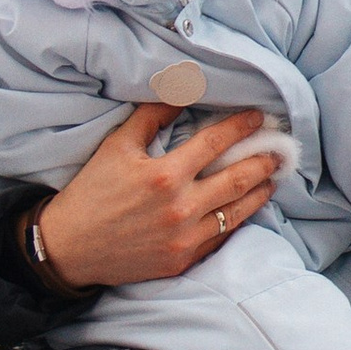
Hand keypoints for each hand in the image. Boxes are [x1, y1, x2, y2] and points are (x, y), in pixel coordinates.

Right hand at [30, 105, 278, 290]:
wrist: (69, 248)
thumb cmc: (91, 193)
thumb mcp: (116, 146)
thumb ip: (151, 116)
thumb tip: (180, 90)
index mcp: (165, 175)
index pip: (215, 143)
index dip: (241, 127)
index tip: (259, 118)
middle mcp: (181, 208)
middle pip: (238, 179)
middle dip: (264, 161)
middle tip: (281, 149)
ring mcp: (185, 238)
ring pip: (237, 211)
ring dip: (260, 192)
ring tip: (273, 178)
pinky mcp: (184, 260)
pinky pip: (222, 237)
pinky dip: (239, 219)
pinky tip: (247, 208)